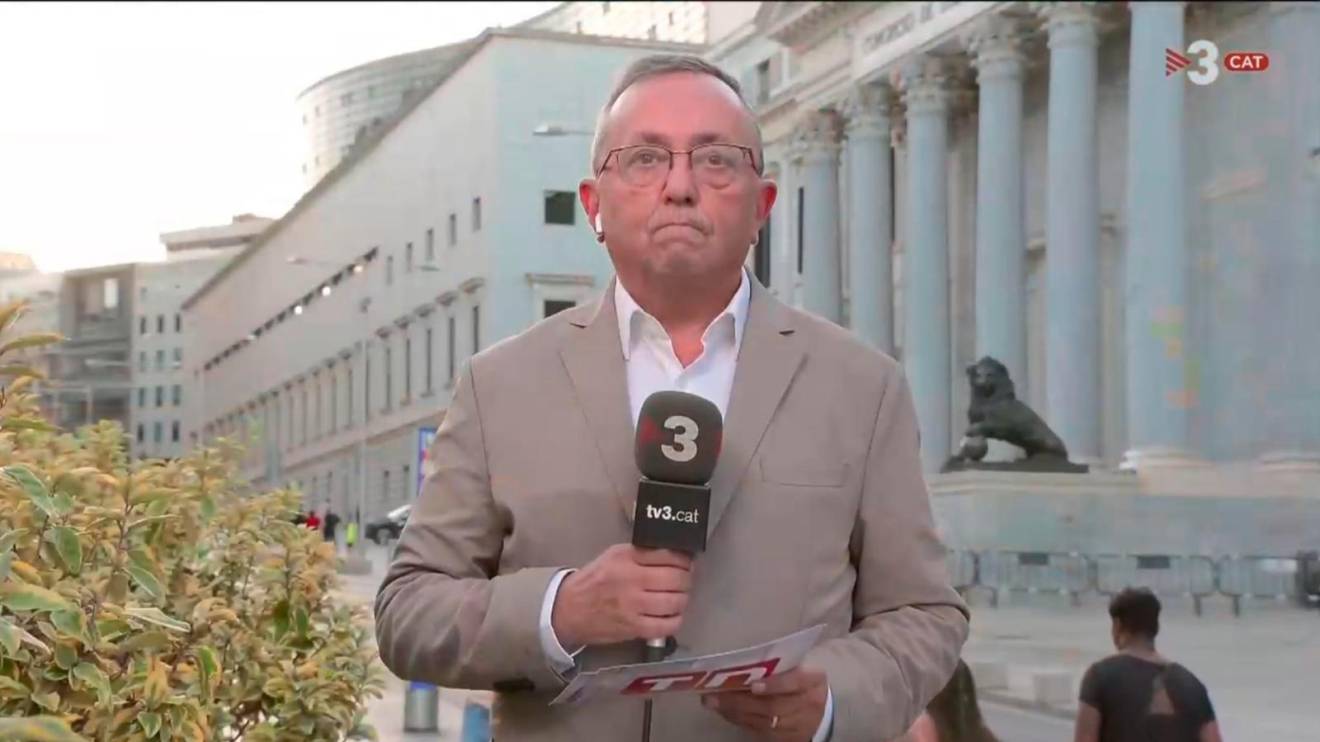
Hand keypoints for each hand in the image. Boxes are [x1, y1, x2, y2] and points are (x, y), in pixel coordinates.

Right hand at [550, 544, 691, 648]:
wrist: (568, 610)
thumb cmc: (594, 581)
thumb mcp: (613, 556)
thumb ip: (641, 554)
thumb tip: (675, 556)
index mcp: (625, 558)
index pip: (668, 554)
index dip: (684, 559)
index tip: (686, 562)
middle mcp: (631, 580)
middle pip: (676, 578)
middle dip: (686, 579)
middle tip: (684, 580)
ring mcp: (633, 606)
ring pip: (676, 601)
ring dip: (682, 599)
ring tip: (678, 597)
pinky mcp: (634, 628)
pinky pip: (667, 625)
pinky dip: (675, 620)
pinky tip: (671, 615)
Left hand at [701, 668, 828, 740]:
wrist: (823, 710)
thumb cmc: (803, 679)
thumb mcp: (799, 666)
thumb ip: (778, 664)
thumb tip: (739, 661)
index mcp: (814, 679)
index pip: (795, 681)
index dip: (774, 684)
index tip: (753, 685)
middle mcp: (809, 704)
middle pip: (774, 706)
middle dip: (741, 701)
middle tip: (714, 694)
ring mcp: (799, 725)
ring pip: (764, 722)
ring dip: (735, 712)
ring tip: (713, 702)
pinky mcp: (787, 739)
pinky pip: (760, 732)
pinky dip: (740, 721)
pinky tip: (725, 712)